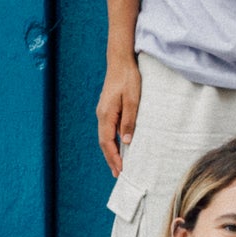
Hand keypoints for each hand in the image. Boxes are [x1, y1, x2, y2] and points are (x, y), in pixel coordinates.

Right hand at [96, 54, 141, 177]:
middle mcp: (101, 115)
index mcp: (106, 115)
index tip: (120, 171)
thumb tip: (126, 141)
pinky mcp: (107, 109)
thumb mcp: (133, 100)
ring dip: (111, 152)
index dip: (113, 158)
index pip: (107, 142)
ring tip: (119, 165)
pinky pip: (108, 130)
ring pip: (105, 137)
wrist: (120, 62)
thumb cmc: (128, 79)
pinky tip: (119, 146)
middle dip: (111, 159)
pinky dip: (112, 141)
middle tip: (118, 174)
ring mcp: (103, 112)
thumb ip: (130, 121)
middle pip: (104, 142)